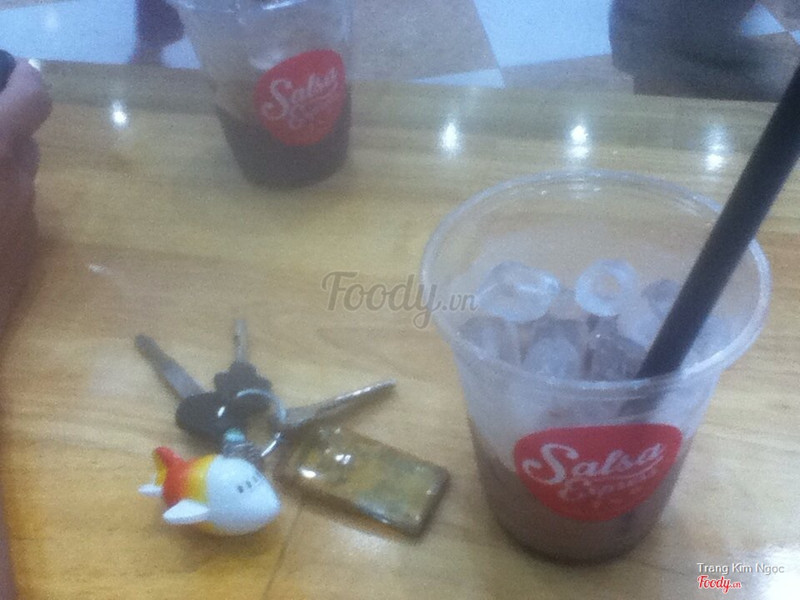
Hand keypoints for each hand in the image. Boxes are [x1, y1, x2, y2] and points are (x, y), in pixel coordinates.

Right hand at [0, 58, 51, 329]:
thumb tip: (3, 133)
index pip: (31, 99)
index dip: (25, 80)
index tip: (19, 70)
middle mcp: (19, 183)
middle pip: (26, 142)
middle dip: (3, 128)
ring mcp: (26, 224)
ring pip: (21, 182)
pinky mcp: (26, 258)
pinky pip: (17, 217)